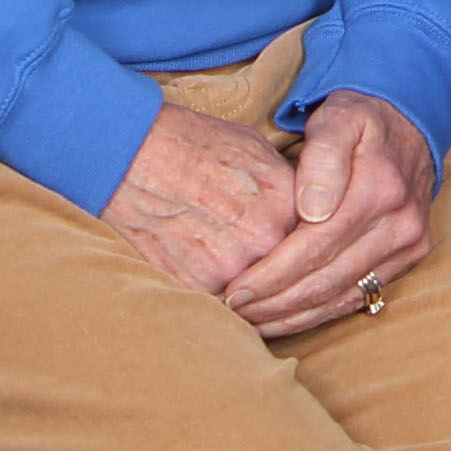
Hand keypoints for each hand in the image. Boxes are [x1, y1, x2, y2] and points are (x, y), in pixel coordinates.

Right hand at [100, 99, 304, 302]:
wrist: (137, 155)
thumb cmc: (195, 145)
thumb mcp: (257, 152)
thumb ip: (286, 189)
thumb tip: (307, 209)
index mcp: (288, 203)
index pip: (313, 243)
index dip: (302, 247)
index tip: (294, 249)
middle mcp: (265, 239)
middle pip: (286, 273)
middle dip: (277, 274)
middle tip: (261, 268)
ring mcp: (230, 267)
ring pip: (253, 295)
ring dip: (248, 291)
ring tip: (227, 269)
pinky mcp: (195, 286)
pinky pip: (217, 304)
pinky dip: (215, 297)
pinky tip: (202, 273)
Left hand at [225, 91, 438, 338]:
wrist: (413, 124)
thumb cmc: (362, 121)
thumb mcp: (339, 118)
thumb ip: (323, 156)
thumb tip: (312, 209)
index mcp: (379, 189)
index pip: (315, 246)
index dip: (271, 274)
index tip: (233, 289)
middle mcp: (400, 224)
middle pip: (326, 280)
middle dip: (273, 302)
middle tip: (232, 310)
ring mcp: (408, 244)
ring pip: (340, 297)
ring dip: (291, 315)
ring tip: (250, 320)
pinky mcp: (409, 258)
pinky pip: (357, 298)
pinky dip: (317, 314)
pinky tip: (284, 318)